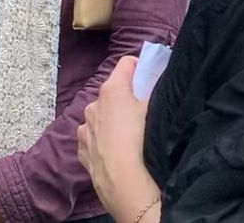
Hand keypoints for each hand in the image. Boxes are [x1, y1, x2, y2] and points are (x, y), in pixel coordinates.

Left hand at [78, 57, 158, 219]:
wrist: (124, 181)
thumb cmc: (143, 139)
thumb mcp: (158, 107)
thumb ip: (158, 87)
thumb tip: (162, 76)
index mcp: (112, 89)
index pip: (127, 63)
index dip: (141, 68)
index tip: (152, 80)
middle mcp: (94, 103)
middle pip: (114, 90)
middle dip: (128, 96)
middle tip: (145, 111)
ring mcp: (85, 127)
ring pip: (102, 114)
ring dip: (114, 118)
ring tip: (130, 135)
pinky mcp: (81, 148)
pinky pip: (94, 135)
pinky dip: (104, 137)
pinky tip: (117, 149)